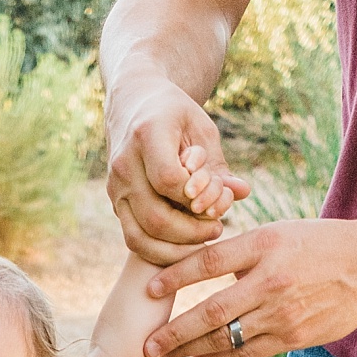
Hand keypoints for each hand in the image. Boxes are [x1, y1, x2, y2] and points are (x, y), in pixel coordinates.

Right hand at [106, 79, 250, 264]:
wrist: (134, 105)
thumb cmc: (176, 117)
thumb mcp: (202, 130)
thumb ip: (218, 165)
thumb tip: (242, 193)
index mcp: (147, 135)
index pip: (169, 180)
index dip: (194, 198)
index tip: (214, 202)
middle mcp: (124, 164)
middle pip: (155, 217)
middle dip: (191, 232)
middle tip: (217, 230)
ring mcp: (115, 188)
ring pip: (140, 237)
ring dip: (175, 250)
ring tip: (202, 243)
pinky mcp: (115, 204)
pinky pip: (133, 240)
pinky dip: (159, 251)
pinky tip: (183, 247)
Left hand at [141, 218, 356, 356]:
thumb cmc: (319, 244)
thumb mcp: (280, 233)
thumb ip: (242, 252)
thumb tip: (200, 266)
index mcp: (265, 245)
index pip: (209, 261)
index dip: (176, 276)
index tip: (150, 289)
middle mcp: (271, 281)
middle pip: (211, 311)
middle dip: (174, 331)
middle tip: (147, 344)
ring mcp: (282, 313)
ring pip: (225, 338)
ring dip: (189, 350)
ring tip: (163, 355)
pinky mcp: (293, 337)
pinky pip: (247, 353)